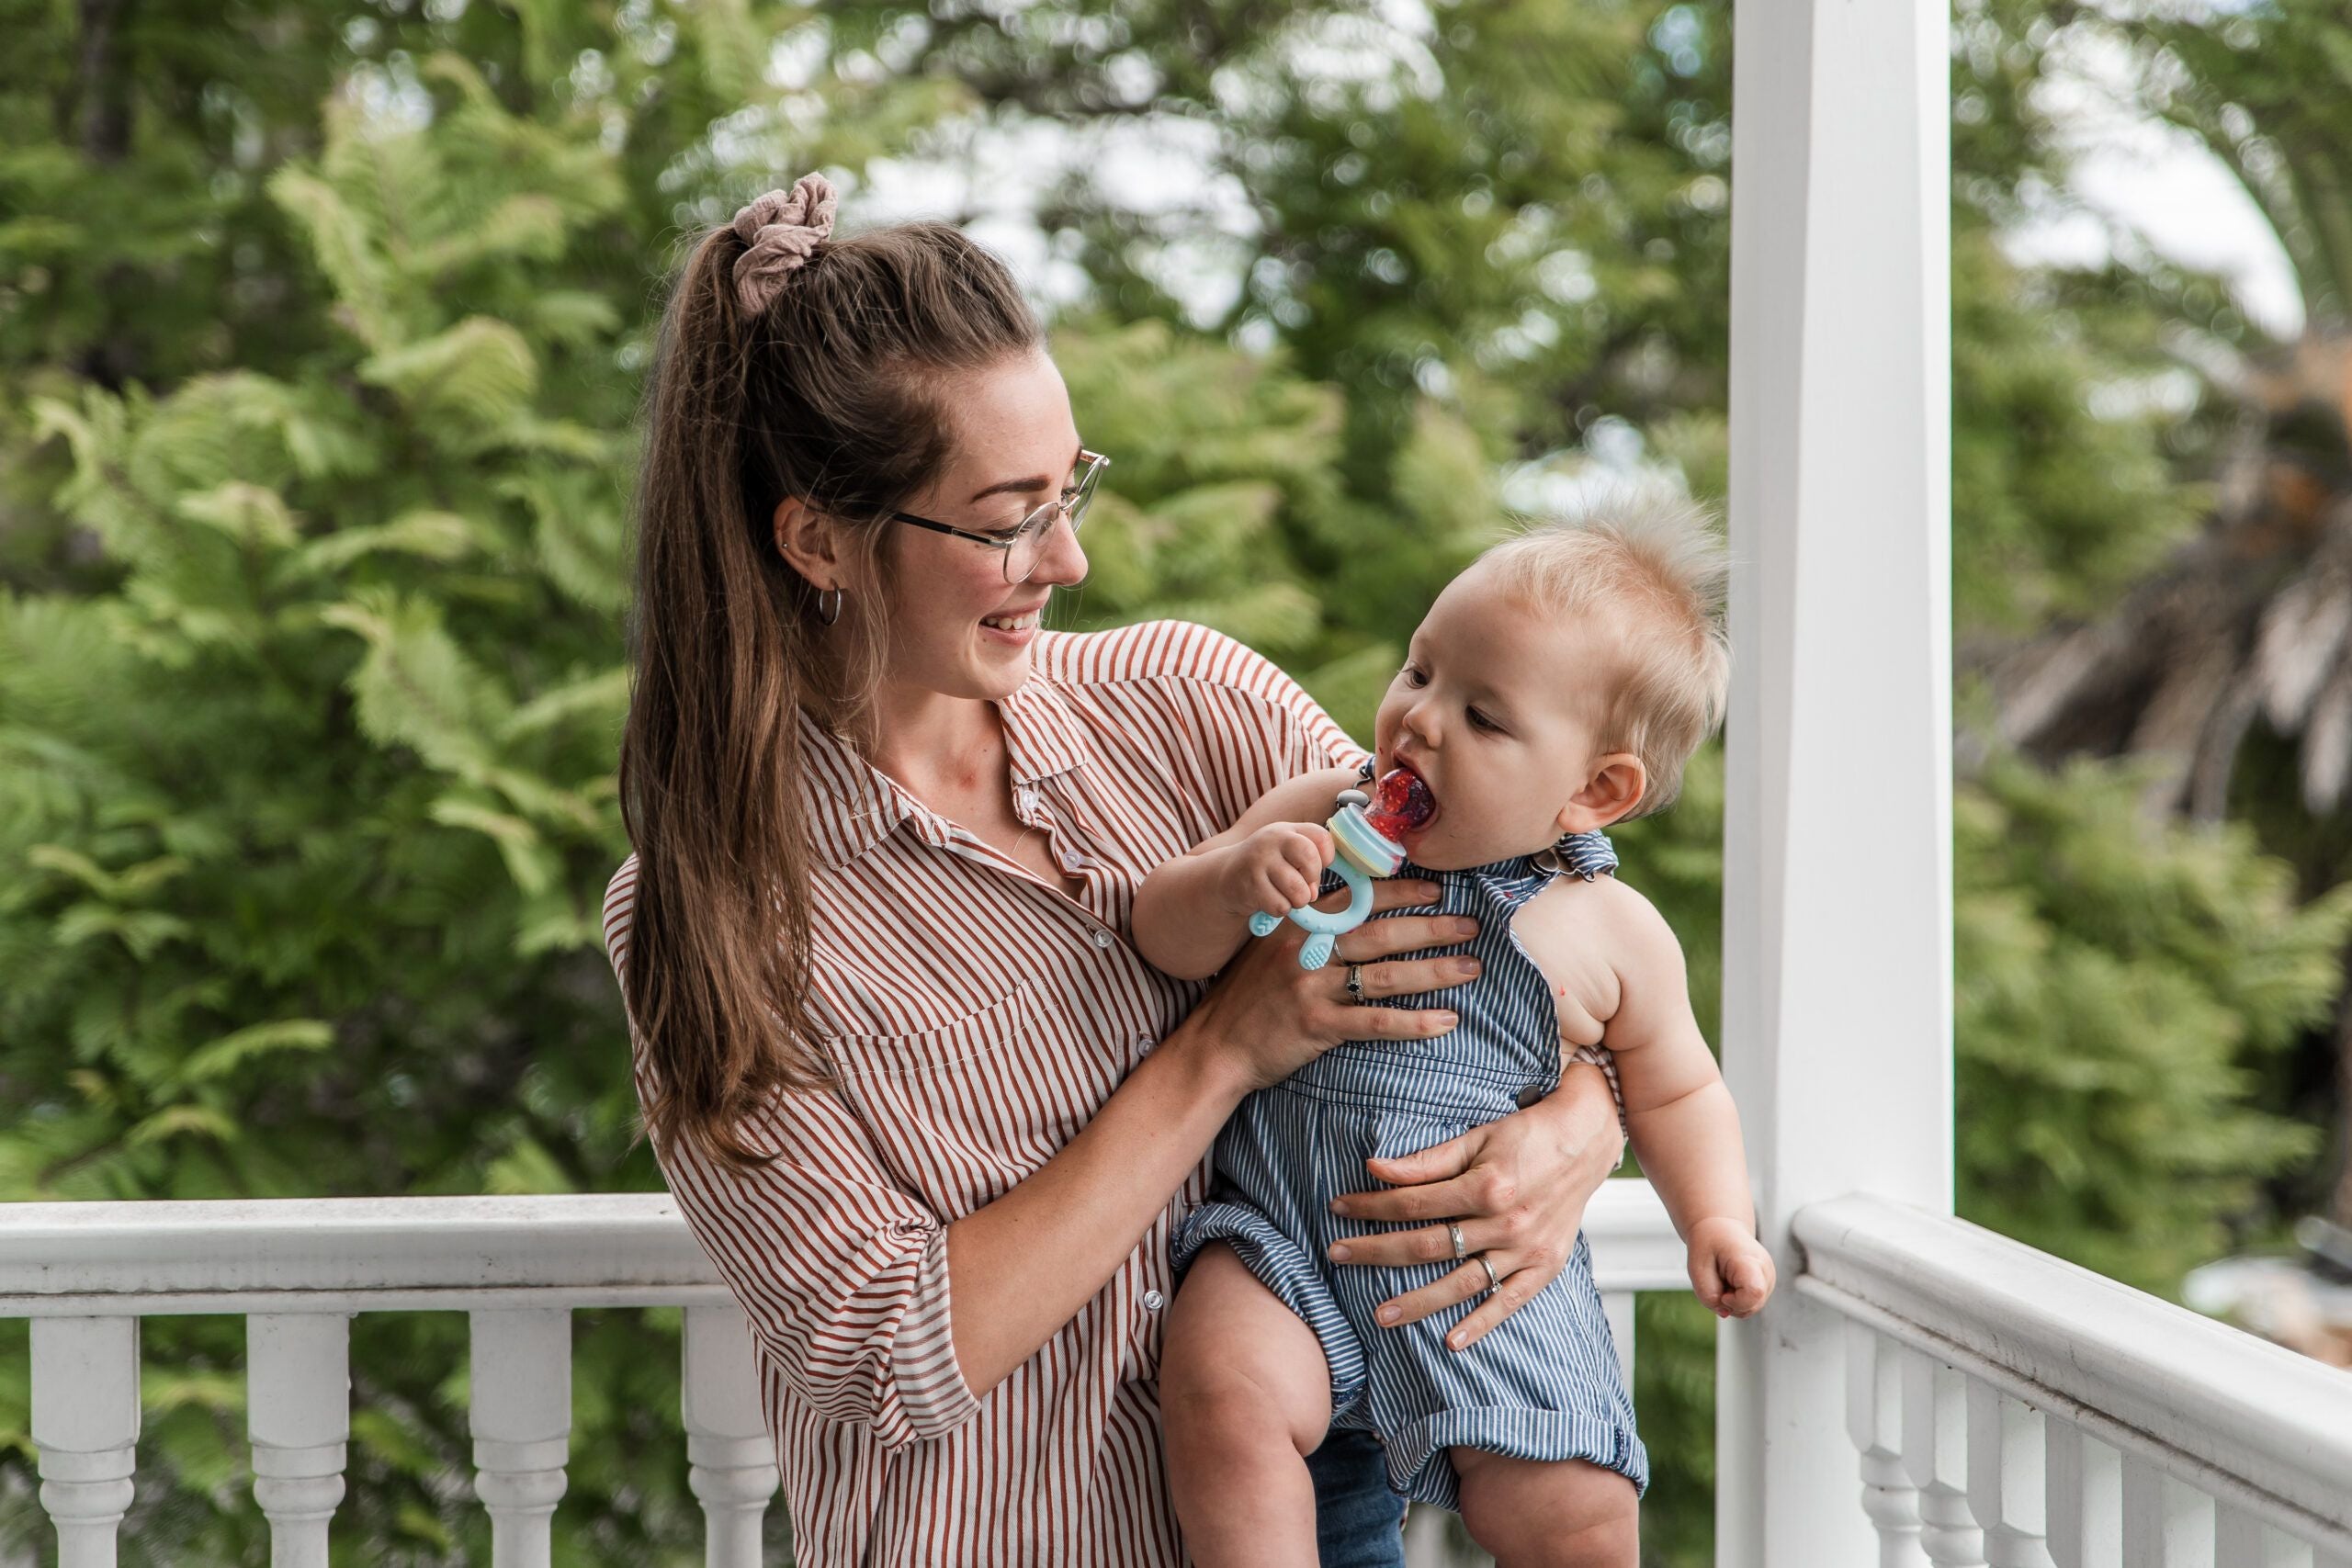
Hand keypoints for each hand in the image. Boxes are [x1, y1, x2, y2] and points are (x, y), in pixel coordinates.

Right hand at [1175, 879, 1485, 1094]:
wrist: (1215, 1045)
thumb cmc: (1246, 996)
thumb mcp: (1270, 946)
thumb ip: (1309, 926)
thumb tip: (1356, 911)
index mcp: (1299, 924)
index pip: (1359, 900)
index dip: (1403, 892)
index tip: (1438, 890)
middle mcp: (1308, 951)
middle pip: (1382, 933)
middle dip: (1433, 927)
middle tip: (1472, 926)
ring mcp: (1312, 988)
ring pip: (1386, 975)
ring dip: (1434, 971)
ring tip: (1471, 967)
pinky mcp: (1318, 1027)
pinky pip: (1376, 1022)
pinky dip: (1414, 1022)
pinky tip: (1445, 1021)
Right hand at [1219, 821, 1333, 920]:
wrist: (1226, 874)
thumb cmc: (1265, 864)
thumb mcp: (1285, 850)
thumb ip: (1308, 859)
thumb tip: (1313, 891)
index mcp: (1286, 830)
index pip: (1321, 837)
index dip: (1326, 857)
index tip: (1314, 867)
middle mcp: (1272, 840)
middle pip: (1310, 860)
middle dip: (1312, 881)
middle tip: (1303, 886)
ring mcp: (1260, 861)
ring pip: (1298, 891)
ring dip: (1297, 901)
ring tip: (1285, 895)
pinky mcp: (1251, 885)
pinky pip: (1281, 906)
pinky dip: (1280, 909)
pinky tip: (1269, 899)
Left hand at [1321, 1067, 1622, 1348]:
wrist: (1587, 1141)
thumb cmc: (1527, 1135)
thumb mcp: (1476, 1137)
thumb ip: (1426, 1160)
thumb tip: (1374, 1169)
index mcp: (1485, 1186)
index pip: (1413, 1202)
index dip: (1370, 1205)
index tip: (1338, 1208)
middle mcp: (1505, 1222)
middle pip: (1428, 1245)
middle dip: (1377, 1251)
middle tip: (1338, 1256)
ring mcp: (1526, 1249)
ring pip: (1462, 1282)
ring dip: (1419, 1301)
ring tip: (1381, 1315)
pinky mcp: (1545, 1266)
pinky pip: (1509, 1301)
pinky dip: (1481, 1323)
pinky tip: (1451, 1342)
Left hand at [1688, 1217, 1774, 1317]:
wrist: (1720, 1229)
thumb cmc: (1709, 1244)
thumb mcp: (1697, 1267)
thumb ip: (1707, 1294)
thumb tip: (1725, 1313)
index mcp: (1749, 1260)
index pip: (1755, 1292)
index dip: (1736, 1302)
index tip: (1722, 1294)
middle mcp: (1765, 1270)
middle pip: (1753, 1305)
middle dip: (1731, 1304)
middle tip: (1718, 1284)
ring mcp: (1769, 1278)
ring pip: (1752, 1308)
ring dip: (1733, 1302)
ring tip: (1724, 1281)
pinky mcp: (1767, 1284)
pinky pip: (1751, 1304)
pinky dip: (1737, 1299)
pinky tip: (1731, 1283)